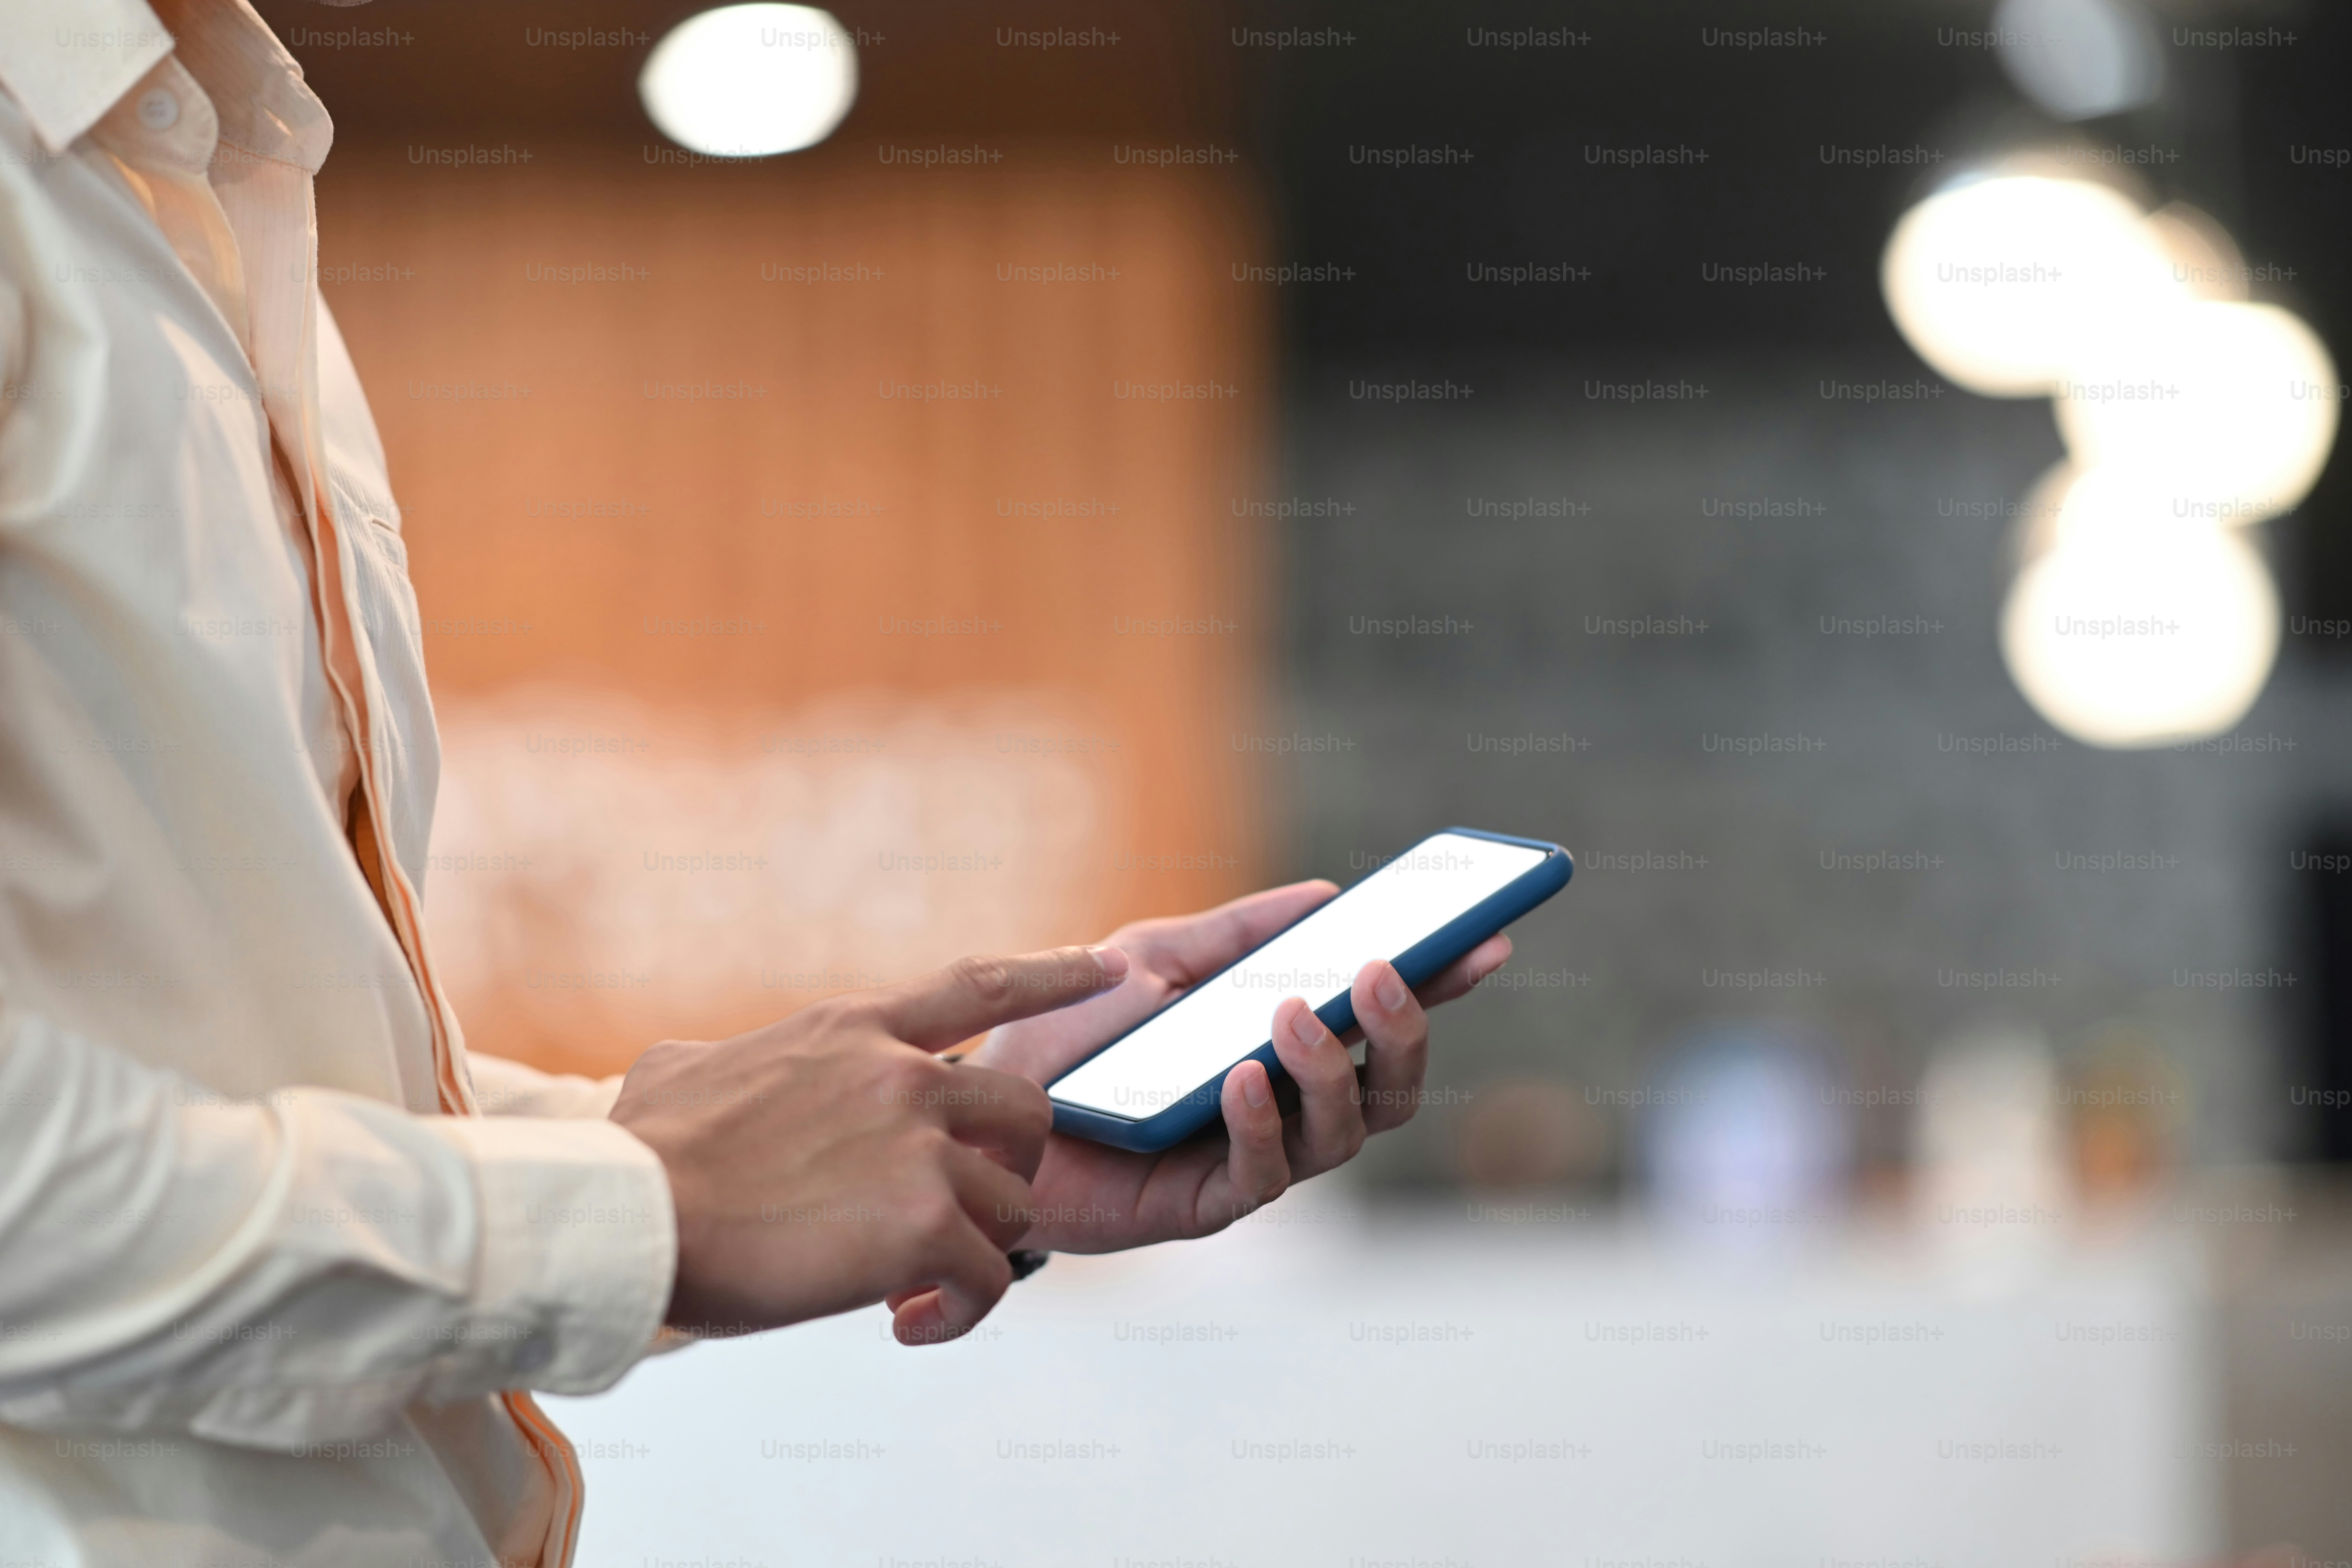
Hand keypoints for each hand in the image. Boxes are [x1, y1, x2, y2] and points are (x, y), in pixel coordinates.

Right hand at [610, 945, 1123, 1344]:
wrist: (626, 1215)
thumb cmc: (640, 1155)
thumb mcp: (682, 1070)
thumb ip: (726, 1061)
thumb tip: (702, 1070)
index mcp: (851, 1032)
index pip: (981, 985)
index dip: (1055, 974)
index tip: (1111, 969)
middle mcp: (902, 1077)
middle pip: (1026, 1110)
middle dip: (1012, 1168)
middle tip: (966, 1214)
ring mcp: (919, 1149)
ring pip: (1014, 1205)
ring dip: (979, 1251)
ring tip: (918, 1289)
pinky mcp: (921, 1226)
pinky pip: (989, 1279)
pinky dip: (961, 1312)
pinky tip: (913, 1326)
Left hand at [970, 883, 1511, 1253]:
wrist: (981, 1115)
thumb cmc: (1065, 1039)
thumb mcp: (1148, 959)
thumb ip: (1234, 934)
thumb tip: (1327, 892)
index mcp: (1283, 1047)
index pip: (1382, 1018)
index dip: (1441, 984)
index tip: (1485, 939)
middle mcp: (1287, 1108)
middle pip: (1390, 1088)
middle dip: (1404, 1032)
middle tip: (1380, 973)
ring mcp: (1254, 1159)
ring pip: (1344, 1133)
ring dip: (1331, 1069)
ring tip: (1296, 1017)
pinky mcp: (1207, 1207)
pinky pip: (1264, 1175)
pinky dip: (1263, 1123)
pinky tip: (1243, 1079)